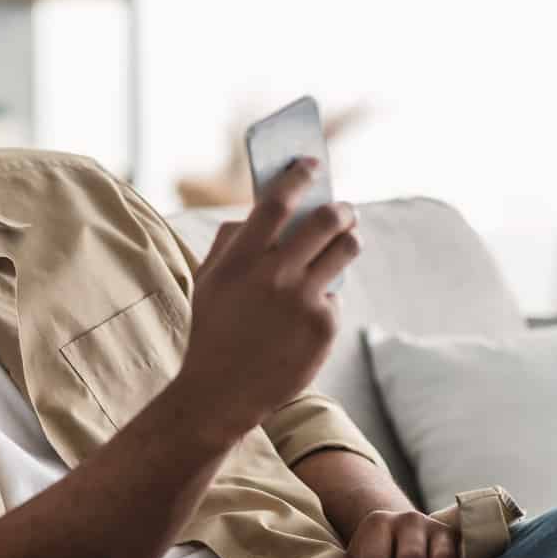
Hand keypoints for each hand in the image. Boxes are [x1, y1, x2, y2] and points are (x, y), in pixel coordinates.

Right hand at [173, 158, 360, 440]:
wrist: (220, 394)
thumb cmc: (214, 331)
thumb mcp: (208, 281)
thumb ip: (230, 241)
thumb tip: (260, 210)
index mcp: (240, 259)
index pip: (276, 201)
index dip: (298, 176)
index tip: (311, 163)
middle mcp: (274, 274)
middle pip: (326, 220)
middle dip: (341, 208)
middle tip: (343, 208)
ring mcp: (302, 300)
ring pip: (346, 249)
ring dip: (348, 239)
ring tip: (345, 241)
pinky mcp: (324, 325)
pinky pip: (337, 294)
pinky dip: (327, 296)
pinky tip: (311, 311)